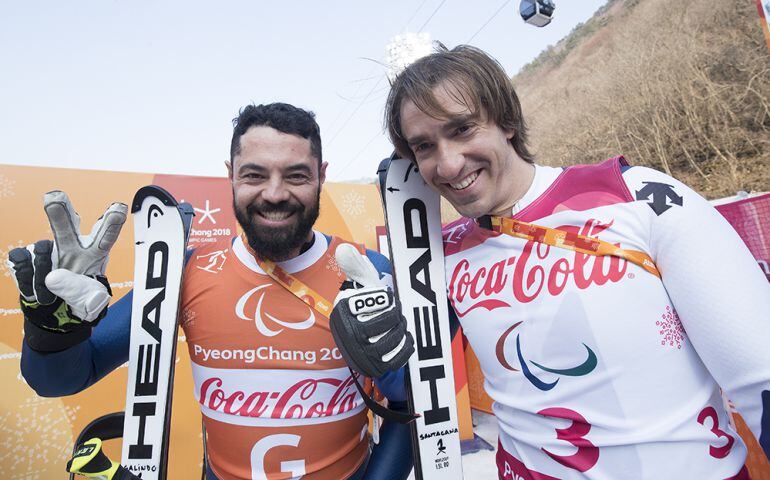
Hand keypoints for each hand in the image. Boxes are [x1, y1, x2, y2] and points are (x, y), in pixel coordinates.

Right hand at [6, 191, 126, 350]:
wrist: (54, 316)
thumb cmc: (80, 304)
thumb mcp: (89, 304)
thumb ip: (78, 292)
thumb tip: (53, 276)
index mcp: (94, 254)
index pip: (105, 238)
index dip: (112, 223)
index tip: (119, 209)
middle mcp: (71, 247)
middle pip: (68, 226)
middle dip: (61, 211)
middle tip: (54, 197)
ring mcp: (48, 250)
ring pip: (42, 250)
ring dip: (44, 272)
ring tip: (51, 292)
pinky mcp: (27, 257)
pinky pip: (22, 261)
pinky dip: (27, 278)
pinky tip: (34, 288)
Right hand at [330, 244, 414, 377]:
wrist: (358, 337)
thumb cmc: (364, 305)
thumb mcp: (360, 285)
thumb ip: (355, 266)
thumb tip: (344, 249)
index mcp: (344, 310)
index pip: (380, 299)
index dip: (387, 298)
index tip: (383, 298)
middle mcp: (349, 333)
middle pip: (388, 320)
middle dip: (396, 314)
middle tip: (394, 312)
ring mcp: (361, 353)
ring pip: (393, 338)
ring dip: (401, 329)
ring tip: (398, 325)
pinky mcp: (374, 366)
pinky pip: (398, 356)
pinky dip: (406, 346)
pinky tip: (404, 338)